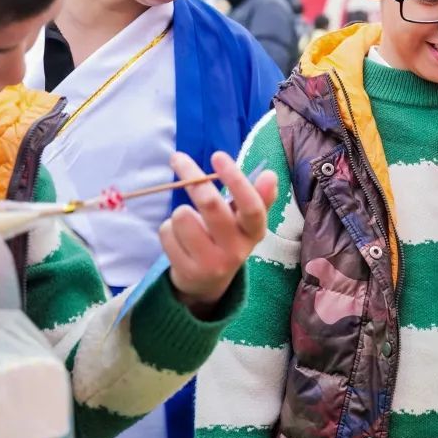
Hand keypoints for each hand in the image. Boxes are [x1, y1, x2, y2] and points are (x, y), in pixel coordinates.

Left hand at [159, 152, 276, 315]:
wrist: (208, 281)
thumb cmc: (226, 237)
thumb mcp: (244, 220)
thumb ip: (257, 197)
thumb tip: (270, 175)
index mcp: (255, 232)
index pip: (250, 206)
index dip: (235, 180)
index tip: (217, 156)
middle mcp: (237, 251)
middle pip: (211, 205)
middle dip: (191, 176)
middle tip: (177, 158)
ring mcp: (212, 264)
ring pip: (182, 217)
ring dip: (180, 212)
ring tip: (187, 221)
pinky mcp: (187, 271)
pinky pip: (167, 232)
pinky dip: (168, 230)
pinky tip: (179, 240)